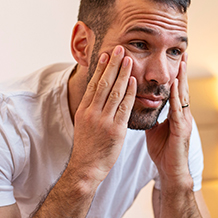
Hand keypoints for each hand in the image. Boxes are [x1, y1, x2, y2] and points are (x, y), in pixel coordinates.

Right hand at [69, 46, 136, 183]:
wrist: (85, 168)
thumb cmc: (87, 148)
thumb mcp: (84, 125)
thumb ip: (92, 110)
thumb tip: (98, 96)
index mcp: (84, 110)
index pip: (93, 84)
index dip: (101, 68)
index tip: (107, 55)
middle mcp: (92, 113)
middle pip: (103, 83)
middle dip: (113, 64)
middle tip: (119, 48)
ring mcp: (103, 121)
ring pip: (114, 92)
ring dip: (123, 74)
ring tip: (129, 59)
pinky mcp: (115, 130)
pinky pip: (123, 108)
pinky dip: (128, 93)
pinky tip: (134, 82)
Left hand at [145, 54, 192, 184]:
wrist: (170, 171)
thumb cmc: (163, 151)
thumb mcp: (153, 129)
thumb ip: (150, 115)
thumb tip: (140, 104)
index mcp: (175, 113)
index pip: (175, 89)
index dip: (175, 74)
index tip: (174, 58)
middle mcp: (182, 115)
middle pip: (182, 88)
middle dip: (183, 71)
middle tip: (184, 52)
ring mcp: (184, 122)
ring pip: (183, 97)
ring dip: (182, 80)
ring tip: (182, 64)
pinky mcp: (182, 131)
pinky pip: (178, 112)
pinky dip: (177, 98)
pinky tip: (176, 88)